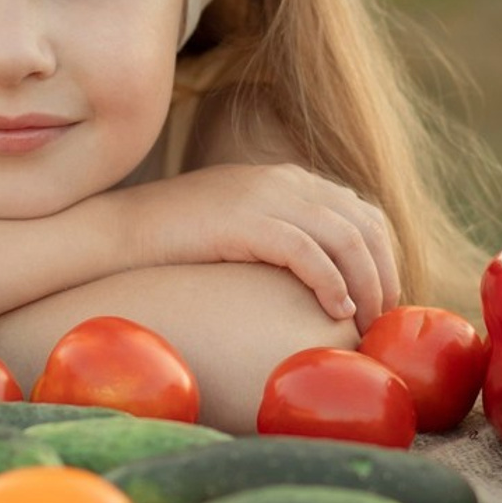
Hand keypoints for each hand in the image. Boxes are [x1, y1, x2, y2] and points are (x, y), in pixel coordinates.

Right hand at [120, 162, 400, 328]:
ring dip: (365, 284)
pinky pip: (308, 252)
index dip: (383, 256)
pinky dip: (331, 282)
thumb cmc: (173, 243)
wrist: (118, 231)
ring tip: (363, 323)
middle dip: (383, 274)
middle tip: (381, 320)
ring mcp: (265, 196)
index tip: (382, 299)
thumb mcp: (239, 227)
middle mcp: (284, 180)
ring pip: (346, 237)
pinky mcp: (246, 221)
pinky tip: (335, 310)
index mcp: (286, 179)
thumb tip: (319, 278)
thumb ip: (279, 235)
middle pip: (364, 224)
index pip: (362, 211)